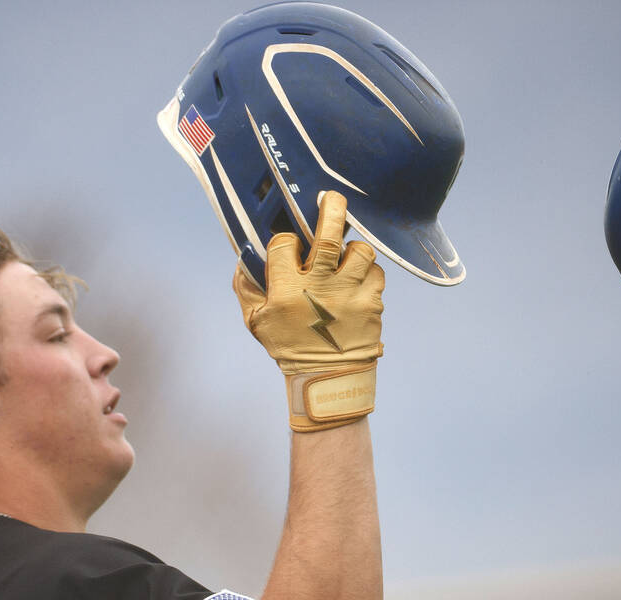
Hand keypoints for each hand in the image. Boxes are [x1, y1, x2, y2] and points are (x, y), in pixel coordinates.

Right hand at [233, 191, 384, 431]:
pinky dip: (368, 271)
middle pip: (328, 235)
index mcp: (287, 292)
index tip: (288, 244)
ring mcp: (349, 294)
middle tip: (330, 198)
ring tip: (346, 255)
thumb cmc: (290, 348)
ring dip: (353, 248)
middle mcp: (319, 288)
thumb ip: (246, 288)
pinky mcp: (372, 303)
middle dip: (331, 209)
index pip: (284, 244)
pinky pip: (376, 272)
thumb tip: (244, 257)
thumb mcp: (257, 323)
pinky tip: (358, 279)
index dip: (285, 239)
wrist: (328, 380)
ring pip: (359, 250)